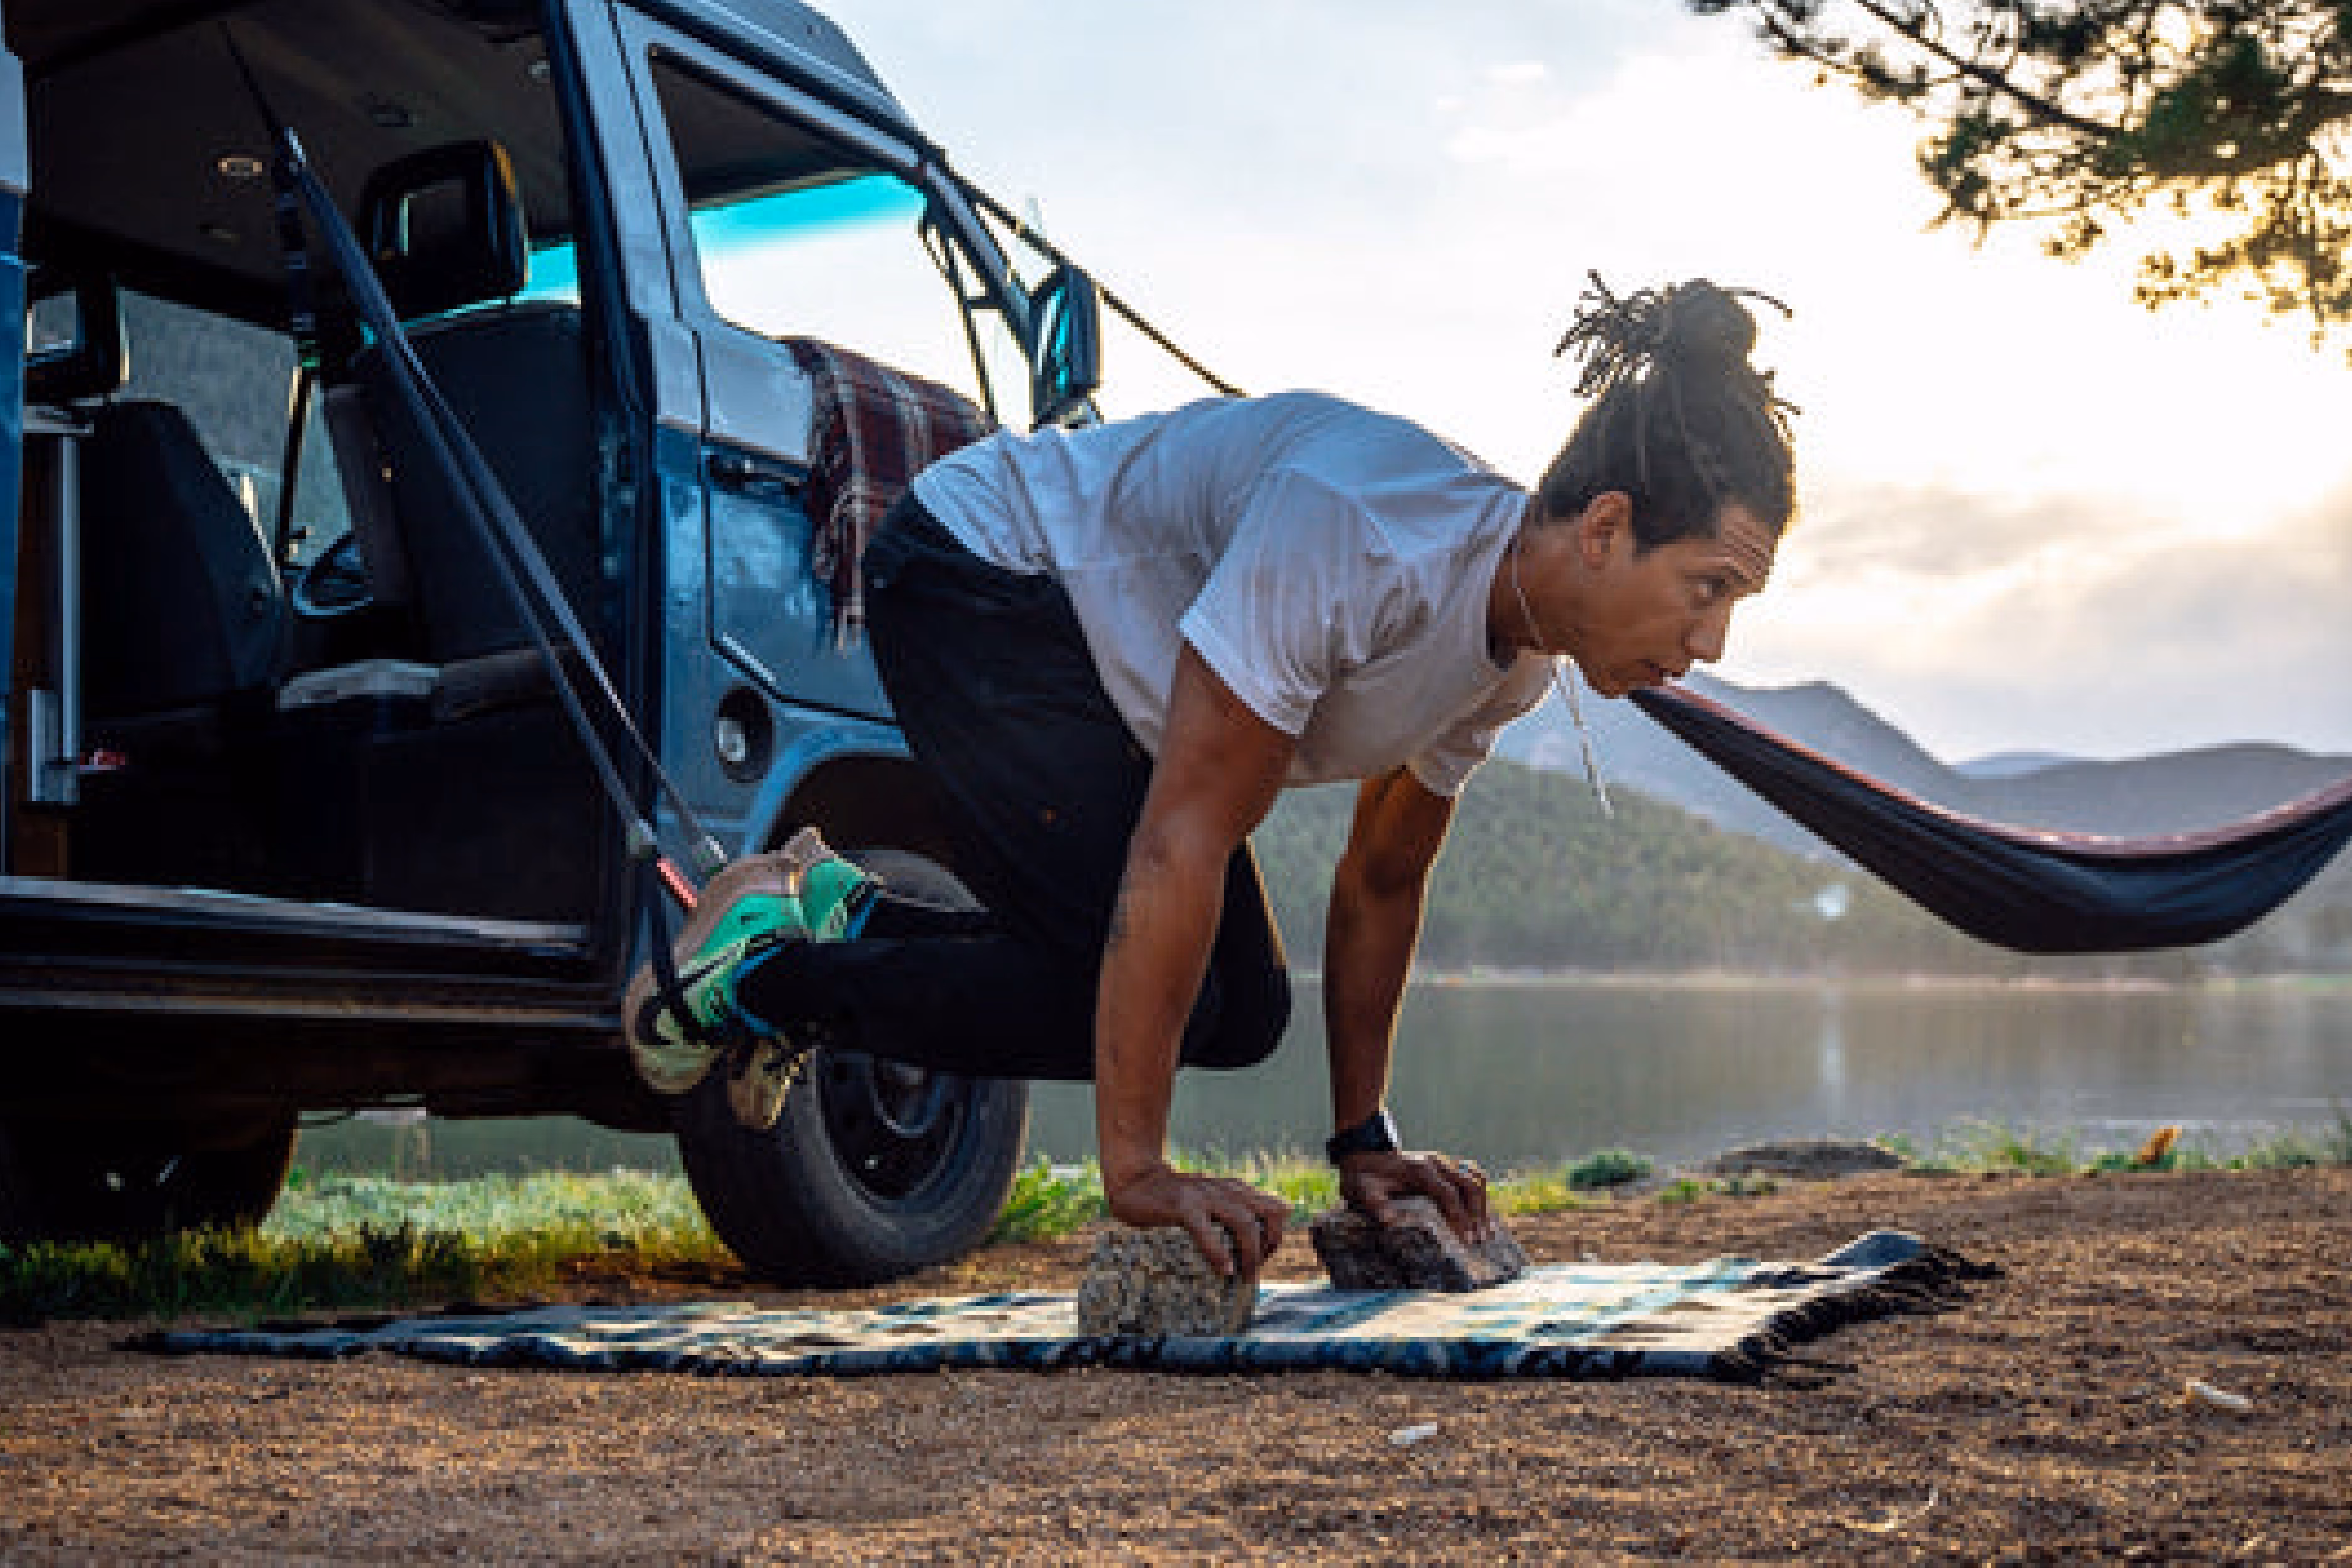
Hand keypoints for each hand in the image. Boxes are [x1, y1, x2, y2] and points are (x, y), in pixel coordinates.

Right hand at [1106, 1163, 1290, 1276]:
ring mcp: (1204, 1195)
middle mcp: (1225, 1189)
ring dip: (1250, 1253)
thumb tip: (1254, 1244)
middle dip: (1269, 1246)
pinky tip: (1224, 1270)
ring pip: (1244, 1221)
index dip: (1276, 1235)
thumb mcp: (1210, 1200)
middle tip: (1253, 1270)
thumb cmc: (1174, 1198)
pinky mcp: (1182, 1205)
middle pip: (1268, 1213)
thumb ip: (1232, 1210)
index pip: (1276, 1209)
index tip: (1262, 1258)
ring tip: (1243, 1276)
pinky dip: (1218, 1251)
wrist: (1136, 1179)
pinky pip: (1206, 1229)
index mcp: (1234, 1189)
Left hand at [1338, 1148, 1492, 1242]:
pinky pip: (1470, 1176)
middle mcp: (1435, 1163)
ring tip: (1486, 1232)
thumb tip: (1388, 1220)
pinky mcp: (1444, 1166)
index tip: (1465, 1240)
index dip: (1459, 1217)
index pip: (1448, 1194)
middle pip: (1469, 1186)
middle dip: (1477, 1214)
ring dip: (1482, 1205)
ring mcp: (1442, 1162)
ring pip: (1475, 1179)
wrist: (1363, 1154)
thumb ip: (1375, 1204)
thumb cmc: (1364, 1177)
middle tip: (1479, 1241)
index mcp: (1419, 1170)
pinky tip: (1481, 1215)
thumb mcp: (1362, 1191)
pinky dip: (1479, 1195)